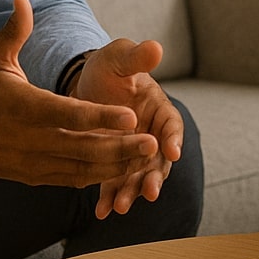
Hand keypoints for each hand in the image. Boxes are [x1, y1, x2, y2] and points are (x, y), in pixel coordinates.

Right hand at [0, 0, 160, 188]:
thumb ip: (14, 30)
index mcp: (26, 107)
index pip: (70, 115)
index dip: (101, 117)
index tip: (132, 116)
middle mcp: (31, 139)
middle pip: (83, 148)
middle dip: (120, 148)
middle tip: (154, 144)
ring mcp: (32, 162)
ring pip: (80, 169)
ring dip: (114, 166)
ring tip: (146, 159)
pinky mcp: (31, 176)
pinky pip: (69, 179)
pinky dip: (95, 176)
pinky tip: (120, 170)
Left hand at [71, 37, 182, 218]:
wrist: (85, 85)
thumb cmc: (108, 68)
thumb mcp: (118, 58)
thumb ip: (136, 57)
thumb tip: (155, 47)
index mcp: (158, 108)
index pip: (171, 125)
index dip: (173, 138)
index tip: (171, 151)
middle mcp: (151, 135)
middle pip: (159, 160)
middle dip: (154, 177)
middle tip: (150, 191)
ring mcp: (133, 153)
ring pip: (138, 176)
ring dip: (132, 192)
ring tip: (122, 206)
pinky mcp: (114, 164)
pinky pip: (115, 184)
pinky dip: (110, 198)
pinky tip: (102, 211)